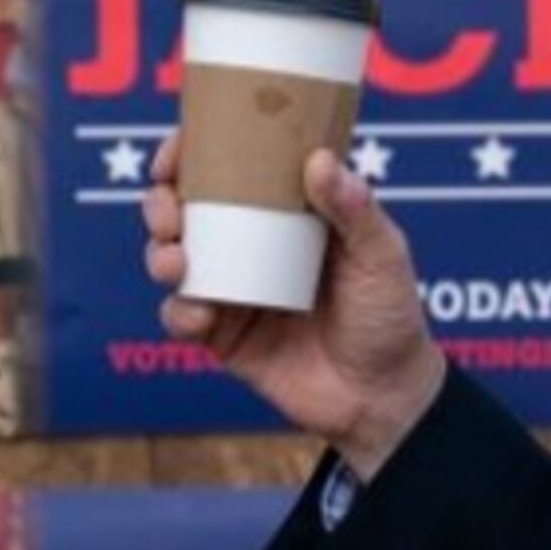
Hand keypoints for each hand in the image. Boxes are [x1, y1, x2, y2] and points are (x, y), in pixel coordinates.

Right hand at [139, 137, 447, 476]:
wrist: (383, 398)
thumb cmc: (391, 318)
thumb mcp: (383, 256)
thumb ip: (356, 210)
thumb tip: (317, 160)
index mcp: (287, 211)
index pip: (230, 168)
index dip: (193, 153)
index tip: (177, 151)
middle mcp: (252, 244)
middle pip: (186, 209)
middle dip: (161, 203)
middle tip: (168, 211)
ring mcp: (233, 290)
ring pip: (173, 260)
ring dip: (160, 254)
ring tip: (175, 261)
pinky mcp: (223, 336)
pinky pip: (183, 317)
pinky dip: (179, 312)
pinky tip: (197, 313)